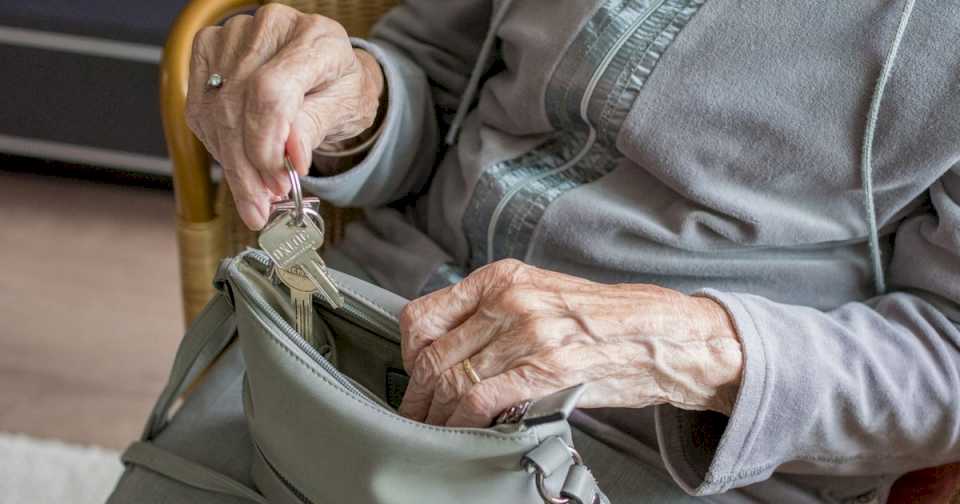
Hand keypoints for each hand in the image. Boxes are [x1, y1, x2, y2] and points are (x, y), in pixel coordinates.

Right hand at [186, 4, 383, 228]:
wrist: (324, 72)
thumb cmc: (338, 87)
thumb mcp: (343, 109)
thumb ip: (315, 128)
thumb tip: (291, 157)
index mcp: (315, 37)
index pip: (272, 91)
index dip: (268, 142)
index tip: (279, 180)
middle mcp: (269, 26)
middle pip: (238, 105)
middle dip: (249, 164)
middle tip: (264, 201)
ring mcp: (233, 36)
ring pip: (215, 112)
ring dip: (232, 163)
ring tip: (255, 193)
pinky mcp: (207, 52)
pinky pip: (201, 111)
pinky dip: (219, 147)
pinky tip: (240, 164)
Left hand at [398, 259, 742, 426]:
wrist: (662, 335)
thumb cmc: (602, 321)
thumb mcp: (540, 297)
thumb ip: (492, 314)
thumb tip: (449, 350)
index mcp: (502, 278)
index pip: (424, 315)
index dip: (409, 355)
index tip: (413, 376)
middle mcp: (510, 300)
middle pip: (433, 355)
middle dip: (416, 395)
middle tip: (415, 416)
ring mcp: (528, 333)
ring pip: (453, 380)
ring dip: (436, 415)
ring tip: (434, 431)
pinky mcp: (547, 369)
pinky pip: (481, 398)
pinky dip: (462, 422)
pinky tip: (461, 433)